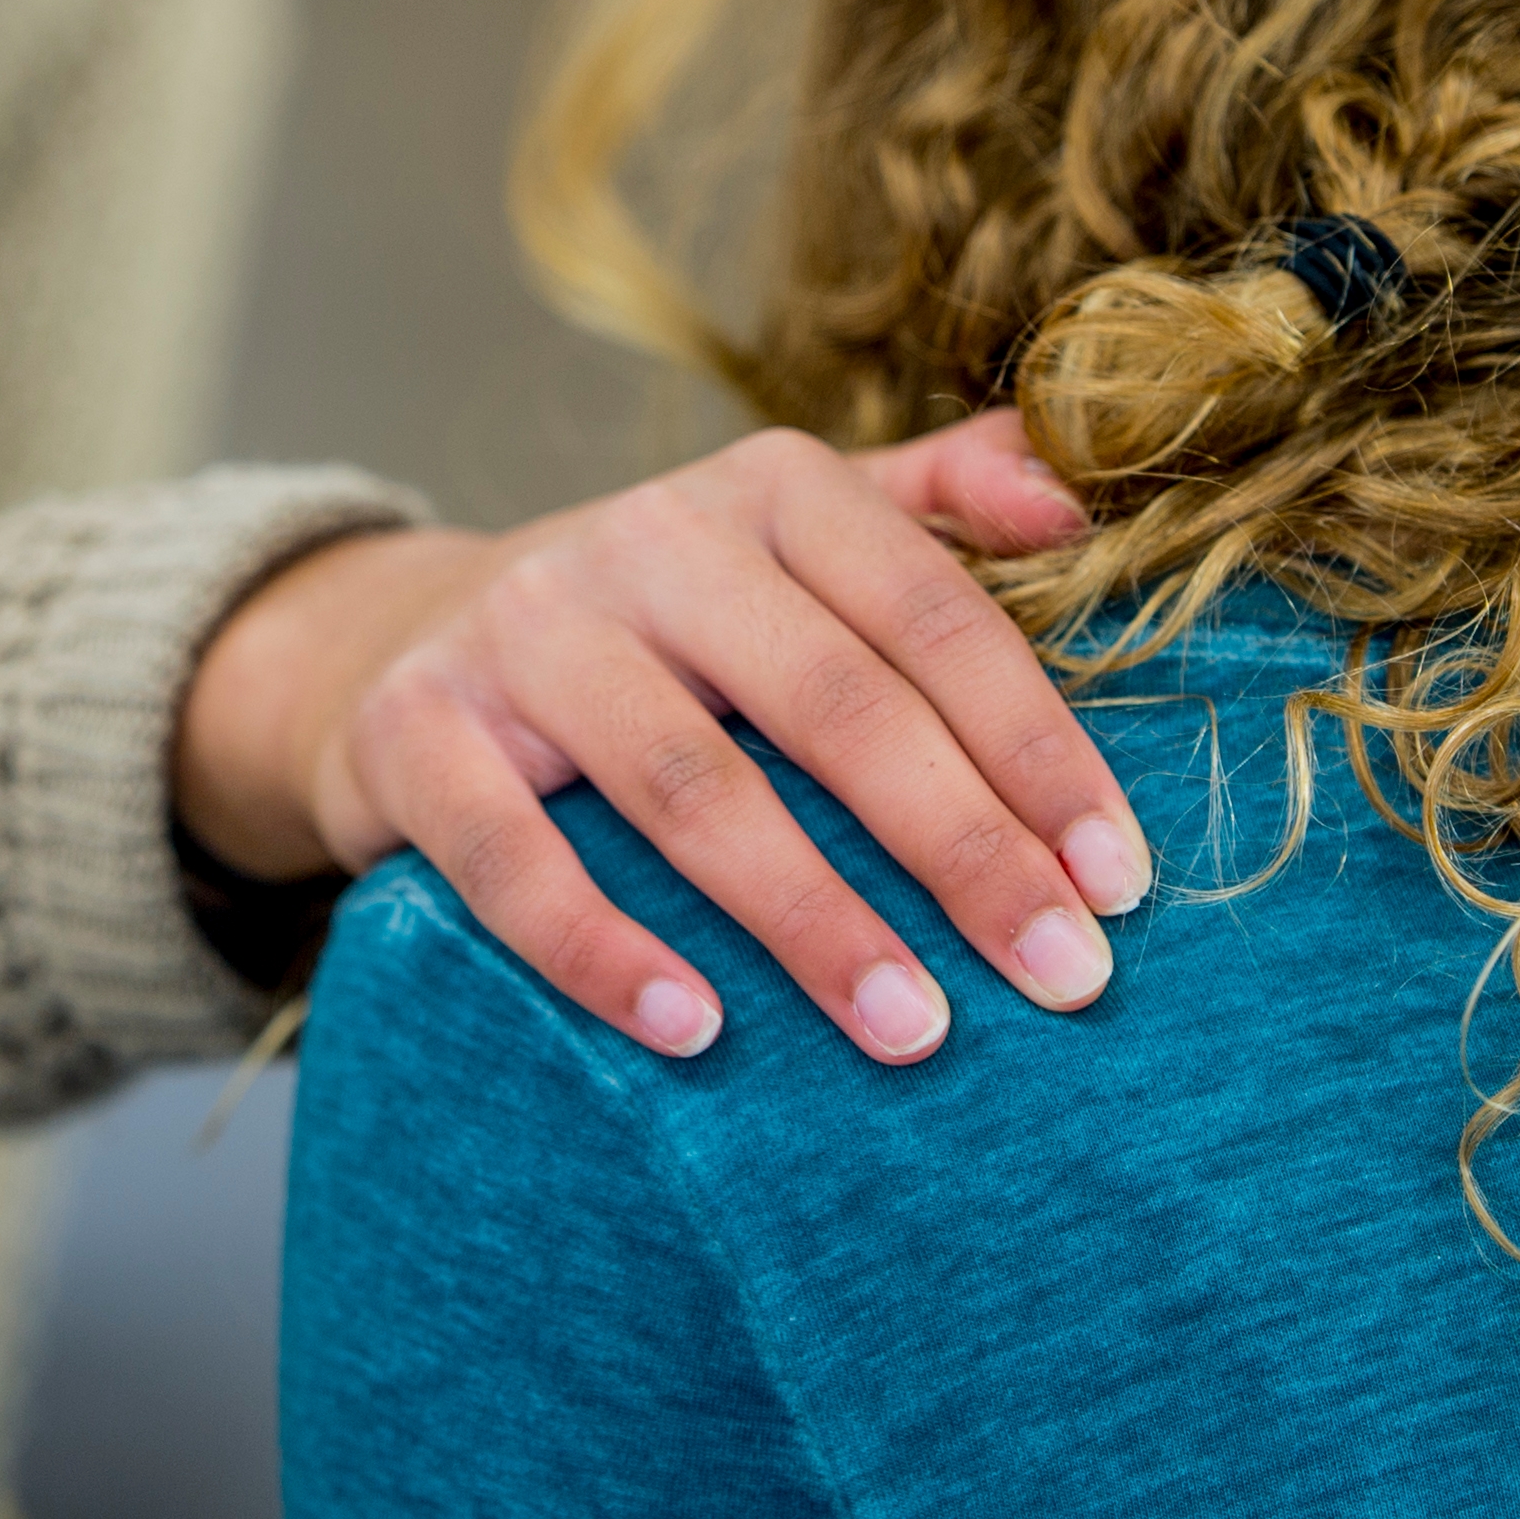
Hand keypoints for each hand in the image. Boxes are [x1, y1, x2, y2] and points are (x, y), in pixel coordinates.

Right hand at [174, 411, 1148, 1062]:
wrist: (401, 643)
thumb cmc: (657, 620)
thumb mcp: (790, 535)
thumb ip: (936, 506)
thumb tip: (1081, 505)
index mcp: (764, 488)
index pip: (928, 614)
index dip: (1033, 747)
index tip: (1119, 882)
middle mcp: (641, 539)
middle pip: (829, 701)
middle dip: (960, 849)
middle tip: (1063, 978)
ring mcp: (517, 631)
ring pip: (685, 784)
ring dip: (810, 918)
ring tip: (912, 1030)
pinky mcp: (413, 729)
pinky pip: (508, 855)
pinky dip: (600, 948)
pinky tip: (693, 1031)